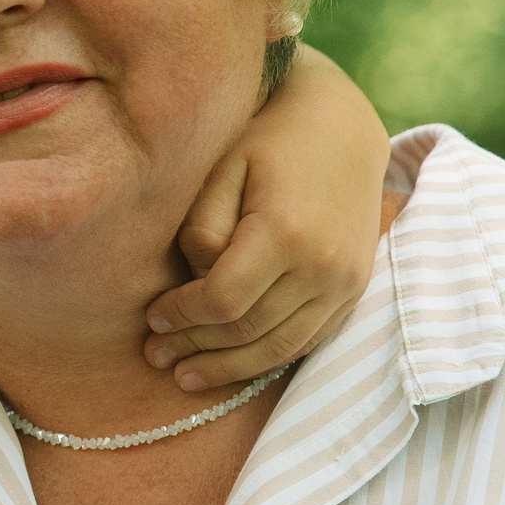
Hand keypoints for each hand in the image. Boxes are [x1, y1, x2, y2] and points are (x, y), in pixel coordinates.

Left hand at [142, 44, 392, 390]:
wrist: (339, 128)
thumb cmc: (263, 141)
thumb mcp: (220, 171)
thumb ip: (202, 229)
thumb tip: (195, 282)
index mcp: (284, 232)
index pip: (222, 301)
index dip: (181, 317)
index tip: (150, 318)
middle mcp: (323, 265)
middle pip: (250, 331)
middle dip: (196, 349)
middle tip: (154, 356)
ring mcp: (345, 281)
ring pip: (282, 347)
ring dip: (231, 368)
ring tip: (186, 376)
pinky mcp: (354, 288)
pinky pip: (310, 339)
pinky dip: (269, 357)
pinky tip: (234, 362)